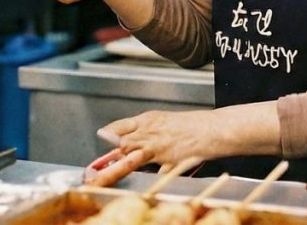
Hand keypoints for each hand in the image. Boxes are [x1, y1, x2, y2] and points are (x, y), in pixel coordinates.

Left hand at [94, 101, 280, 179]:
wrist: (215, 129)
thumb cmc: (193, 126)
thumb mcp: (165, 122)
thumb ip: (145, 131)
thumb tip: (127, 139)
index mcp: (149, 120)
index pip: (121, 127)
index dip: (108, 137)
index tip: (99, 147)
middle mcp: (150, 132)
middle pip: (121, 146)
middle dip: (106, 160)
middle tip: (90, 174)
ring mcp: (159, 147)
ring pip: (131, 158)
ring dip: (114, 169)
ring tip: (99, 180)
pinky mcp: (170, 160)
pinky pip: (155, 172)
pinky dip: (146, 177)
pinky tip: (136, 185)